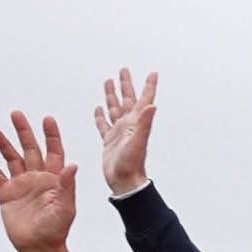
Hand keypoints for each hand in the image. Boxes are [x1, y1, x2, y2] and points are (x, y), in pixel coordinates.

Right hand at [0, 110, 77, 251]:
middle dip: (24, 131)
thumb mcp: (65, 207)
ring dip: (3, 144)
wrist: (38, 247)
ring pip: (11, 157)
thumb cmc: (57, 229)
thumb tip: (73, 165)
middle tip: (16, 113)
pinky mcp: (6, 193)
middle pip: (30, 148)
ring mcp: (21, 183)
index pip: (54, 151)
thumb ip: (67, 185)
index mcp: (54, 178)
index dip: (51, 135)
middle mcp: (37, 177)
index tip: (47, 119)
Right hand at [91, 67, 159, 192]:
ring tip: (109, 81)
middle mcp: (128, 125)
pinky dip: (101, 115)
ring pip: (114, 108)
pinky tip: (98, 109)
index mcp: (136, 123)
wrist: (125, 182)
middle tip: (124, 70)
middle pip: (127, 99)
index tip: (153, 73)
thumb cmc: (132, 164)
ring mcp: (118, 132)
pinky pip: (103, 124)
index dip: (148, 86)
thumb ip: (144, 123)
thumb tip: (153, 105)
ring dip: (112, 95)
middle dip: (126, 84)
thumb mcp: (138, 141)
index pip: (144, 100)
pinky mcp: (109, 141)